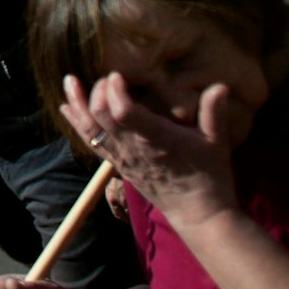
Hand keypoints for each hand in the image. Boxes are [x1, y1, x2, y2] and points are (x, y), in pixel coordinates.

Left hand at [59, 72, 238, 229]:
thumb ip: (215, 113)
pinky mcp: (117, 164)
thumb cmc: (209, 176)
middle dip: (97, 92)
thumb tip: (221, 86)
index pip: (124, 113)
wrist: (197, 213)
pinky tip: (67, 107)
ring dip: (77, 104)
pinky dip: (77, 123)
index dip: (115, 92)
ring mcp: (121, 157)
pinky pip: (91, 141)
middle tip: (106, 77)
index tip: (117, 74)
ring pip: (90, 129)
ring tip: (69, 81)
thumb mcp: (217, 143)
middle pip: (101, 117)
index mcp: (156, 138)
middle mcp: (133, 147)